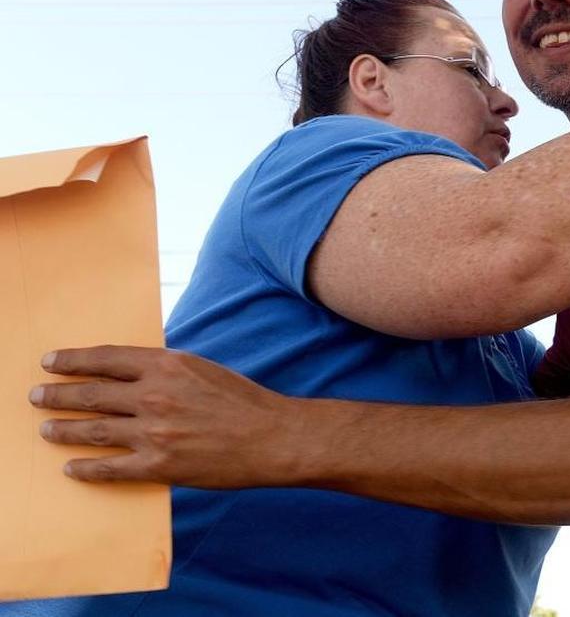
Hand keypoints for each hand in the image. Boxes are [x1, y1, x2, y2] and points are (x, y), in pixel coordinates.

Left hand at [29, 346, 297, 486]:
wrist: (273, 438)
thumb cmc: (243, 402)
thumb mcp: (203, 369)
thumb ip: (165, 370)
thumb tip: (129, 372)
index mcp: (168, 365)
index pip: (105, 359)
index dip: (73, 361)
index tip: (51, 363)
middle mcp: (155, 396)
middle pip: (91, 394)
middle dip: (58, 395)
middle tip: (37, 396)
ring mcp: (155, 432)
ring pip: (94, 430)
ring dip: (64, 429)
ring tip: (47, 429)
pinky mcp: (159, 465)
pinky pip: (110, 468)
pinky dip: (86, 468)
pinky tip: (72, 467)